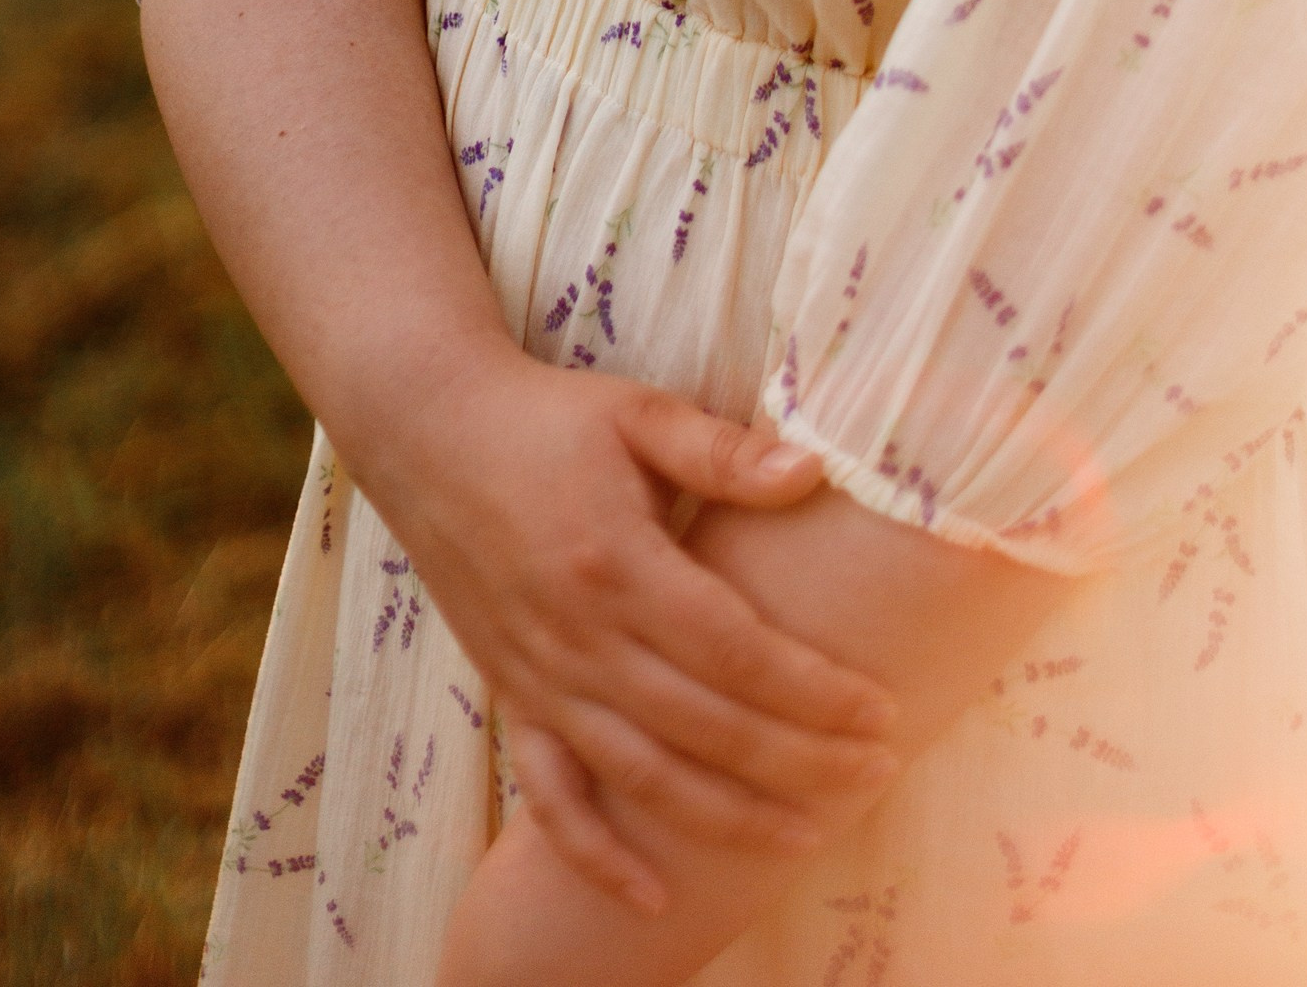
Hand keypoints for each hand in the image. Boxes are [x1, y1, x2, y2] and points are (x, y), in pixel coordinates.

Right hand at [358, 346, 900, 912]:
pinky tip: (654, 894)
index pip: (737, 652)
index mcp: (618, 564)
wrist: (426, 431)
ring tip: (805, 834)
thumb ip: (722, 451)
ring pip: (643, 776)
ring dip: (727, 817)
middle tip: (874, 773)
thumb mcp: (637, 413)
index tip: (880, 712)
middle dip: (799, 762)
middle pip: (705, 726)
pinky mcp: (509, 695)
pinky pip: (551, 795)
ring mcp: (539, 676)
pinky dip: (596, 855)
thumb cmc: (545, 419)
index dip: (814, 692)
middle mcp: (578, 637)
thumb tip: (812, 471)